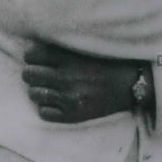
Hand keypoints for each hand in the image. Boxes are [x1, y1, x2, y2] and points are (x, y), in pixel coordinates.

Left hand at [22, 41, 149, 123]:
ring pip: (33, 94)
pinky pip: (44, 113)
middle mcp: (66, 78)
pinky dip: (46, 107)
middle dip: (32, 72)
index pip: (33, 55)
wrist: (132, 85)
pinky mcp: (73, 116)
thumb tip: (36, 45)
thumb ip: (64, 46)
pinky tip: (55, 101)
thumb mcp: (87, 47)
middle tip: (40, 72)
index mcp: (69, 59)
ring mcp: (68, 99)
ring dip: (38, 89)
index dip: (32, 55)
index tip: (36, 57)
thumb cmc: (110, 62)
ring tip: (48, 87)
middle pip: (29, 74)